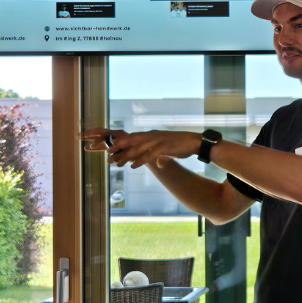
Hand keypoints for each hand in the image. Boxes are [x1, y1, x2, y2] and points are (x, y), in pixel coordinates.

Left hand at [77, 128, 200, 168]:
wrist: (195, 142)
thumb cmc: (181, 146)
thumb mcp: (167, 151)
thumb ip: (159, 156)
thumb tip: (157, 163)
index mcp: (151, 135)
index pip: (132, 139)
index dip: (120, 143)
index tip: (108, 148)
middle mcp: (151, 136)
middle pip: (131, 141)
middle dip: (118, 147)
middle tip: (106, 154)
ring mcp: (157, 141)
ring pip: (138, 148)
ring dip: (125, 156)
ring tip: (115, 162)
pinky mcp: (164, 147)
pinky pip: (149, 155)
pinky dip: (140, 160)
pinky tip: (133, 166)